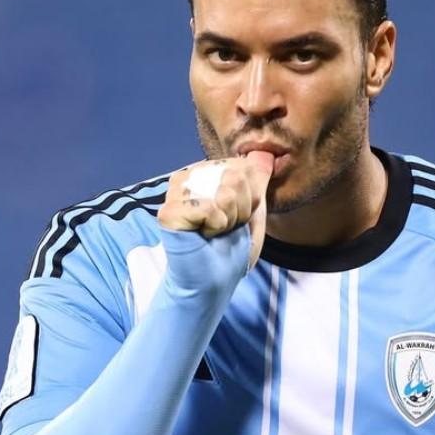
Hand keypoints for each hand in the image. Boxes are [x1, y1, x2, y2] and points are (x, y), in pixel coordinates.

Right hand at [157, 152, 274, 286]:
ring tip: (215, 231)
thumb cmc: (231, 247)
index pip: (243, 167)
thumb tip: (265, 153)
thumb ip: (257, 180)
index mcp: (203, 173)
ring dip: (230, 220)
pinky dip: (216, 227)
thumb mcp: (252, 209)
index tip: (237, 216)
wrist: (215, 281)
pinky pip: (210, 208)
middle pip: (236, 177)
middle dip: (241, 209)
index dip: (251, 197)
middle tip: (225, 227)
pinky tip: (204, 236)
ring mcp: (174, 193)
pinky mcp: (169, 212)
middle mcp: (186, 178)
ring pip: (225, 192)